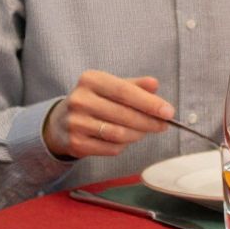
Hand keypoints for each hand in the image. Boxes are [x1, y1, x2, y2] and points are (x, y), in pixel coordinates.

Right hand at [43, 71, 172, 160]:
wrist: (60, 122)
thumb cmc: (93, 102)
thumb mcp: (111, 87)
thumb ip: (134, 86)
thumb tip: (154, 84)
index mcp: (90, 80)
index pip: (125, 92)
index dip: (149, 103)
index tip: (169, 112)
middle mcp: (80, 100)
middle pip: (124, 115)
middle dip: (149, 122)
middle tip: (163, 125)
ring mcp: (76, 123)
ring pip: (119, 134)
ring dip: (138, 135)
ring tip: (143, 131)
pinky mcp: (76, 143)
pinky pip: (111, 148)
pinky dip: (123, 146)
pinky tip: (124, 139)